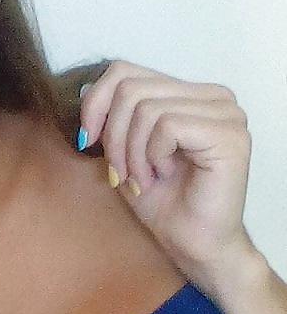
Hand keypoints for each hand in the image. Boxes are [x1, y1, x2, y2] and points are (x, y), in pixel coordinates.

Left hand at [78, 60, 259, 287]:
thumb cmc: (163, 202)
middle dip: (113, 135)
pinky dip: (152, 156)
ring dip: (131, 152)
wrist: (192, 244)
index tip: (87, 141)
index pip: (125, 70)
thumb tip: (84, 91)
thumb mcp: (125, 150)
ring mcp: (226, 113)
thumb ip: (112, 116)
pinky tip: (162, 176)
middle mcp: (213, 96)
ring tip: (142, 178)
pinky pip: (167, 125)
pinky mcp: (228, 134)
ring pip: (146, 108)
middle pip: (131, 88)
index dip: (95, 103)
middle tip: (120, 172)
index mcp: (189, 93)